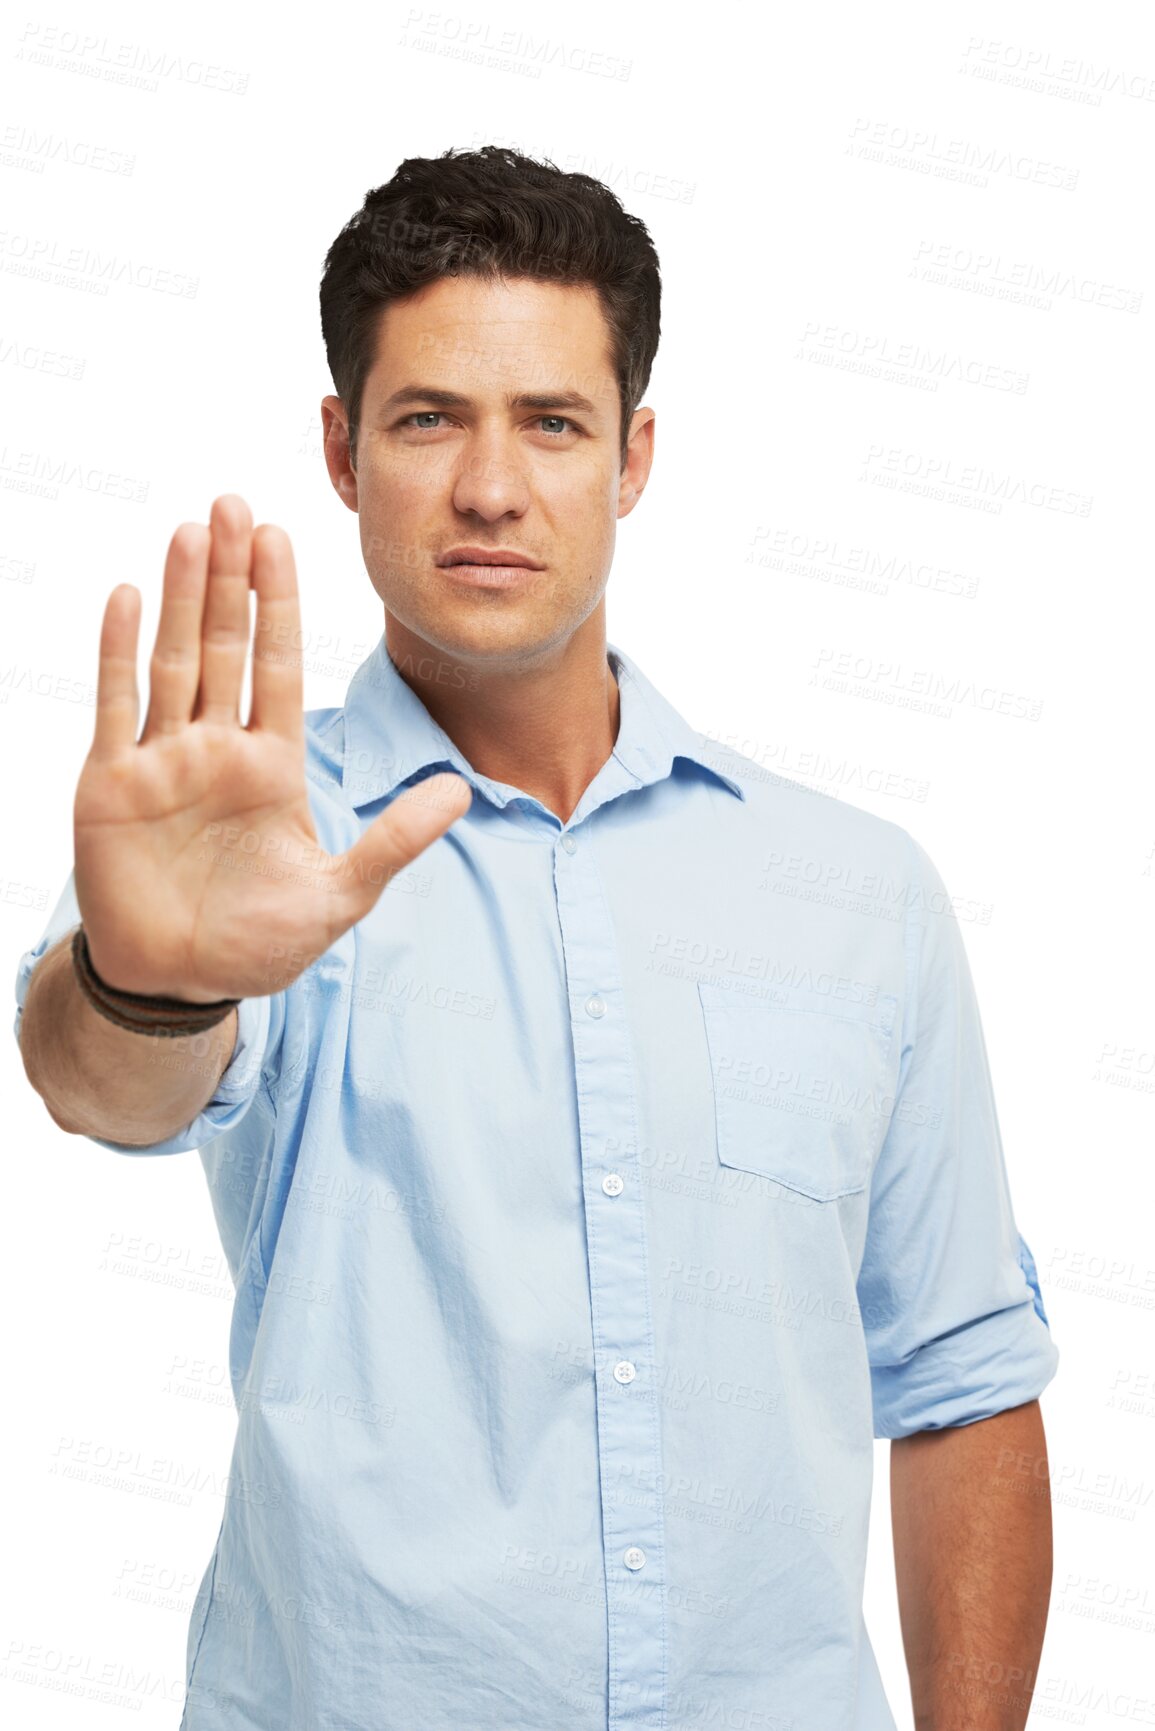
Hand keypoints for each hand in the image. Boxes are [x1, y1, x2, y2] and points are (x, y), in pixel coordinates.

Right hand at [74, 495, 470, 1002]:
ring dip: (180, 597)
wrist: (180, 984)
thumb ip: (392, 842)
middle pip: (225, 645)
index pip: (279, 665)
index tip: (282, 539)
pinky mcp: (111, 783)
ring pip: (173, 660)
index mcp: (272, 764)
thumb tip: (462, 793)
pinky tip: (127, 596)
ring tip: (191, 531)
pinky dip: (119, 652)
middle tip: (236, 505)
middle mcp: (216, 748)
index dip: (280, 603)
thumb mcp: (338, 895)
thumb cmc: (257, 944)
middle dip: (230, 578)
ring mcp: (161, 760)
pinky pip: (115, 705)